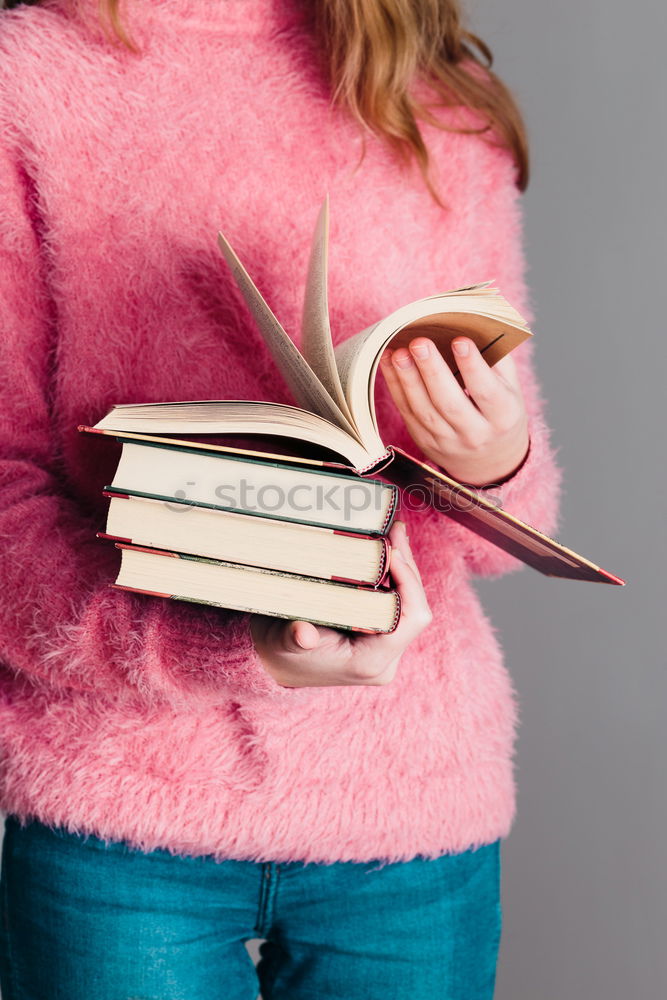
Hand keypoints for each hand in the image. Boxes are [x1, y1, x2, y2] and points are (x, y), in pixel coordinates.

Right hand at [250, 521, 431, 688]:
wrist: (276, 663)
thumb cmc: (279, 651)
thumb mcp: (281, 642)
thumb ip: (294, 638)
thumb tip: (303, 633)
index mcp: (369, 662)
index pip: (409, 620)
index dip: (409, 583)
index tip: (393, 552)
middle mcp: (385, 657)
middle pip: (413, 606)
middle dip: (407, 566)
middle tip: (395, 530)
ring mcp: (385, 645)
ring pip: (407, 601)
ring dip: (402, 566)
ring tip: (393, 531)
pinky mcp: (380, 633)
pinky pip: (396, 600)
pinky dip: (392, 574)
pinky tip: (385, 548)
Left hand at [380, 336, 529, 487]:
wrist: (490, 460)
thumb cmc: (499, 412)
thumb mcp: (510, 389)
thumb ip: (496, 361)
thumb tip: (472, 326)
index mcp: (503, 417)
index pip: (486, 392)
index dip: (473, 366)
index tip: (460, 340)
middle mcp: (476, 434)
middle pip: (450, 402)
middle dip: (432, 371)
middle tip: (419, 342)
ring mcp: (447, 441)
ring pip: (424, 410)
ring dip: (408, 379)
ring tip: (399, 351)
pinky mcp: (425, 442)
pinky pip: (408, 413)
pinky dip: (396, 386)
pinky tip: (390, 363)